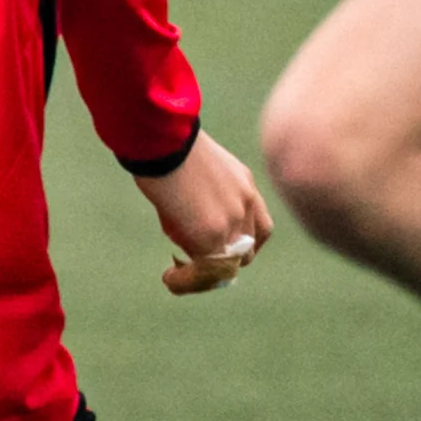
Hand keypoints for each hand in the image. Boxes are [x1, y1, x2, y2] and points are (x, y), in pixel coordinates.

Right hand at [139, 128, 271, 295]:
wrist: (161, 139)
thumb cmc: (163, 145)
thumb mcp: (192, 170)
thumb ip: (199, 197)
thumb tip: (184, 227)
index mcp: (243, 183)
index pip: (258, 225)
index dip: (241, 243)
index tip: (218, 249)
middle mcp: (246, 203)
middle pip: (248, 249)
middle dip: (225, 261)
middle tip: (198, 266)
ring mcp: (232, 221)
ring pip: (228, 263)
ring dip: (206, 274)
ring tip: (180, 277)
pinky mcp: (211, 235)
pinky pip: (206, 270)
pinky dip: (189, 280)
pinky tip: (169, 279)